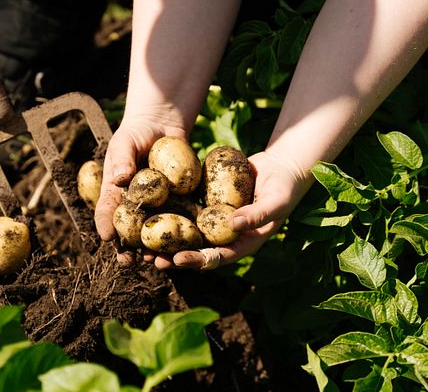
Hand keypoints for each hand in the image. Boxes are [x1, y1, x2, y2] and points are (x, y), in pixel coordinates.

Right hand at [94, 110, 188, 249]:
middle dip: (129, 249)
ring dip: (155, 249)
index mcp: (115, 194)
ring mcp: (156, 207)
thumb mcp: (125, 142)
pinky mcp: (178, 203)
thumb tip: (121, 178)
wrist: (163, 125)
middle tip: (130, 261)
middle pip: (129, 231)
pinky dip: (182, 235)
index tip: (107, 238)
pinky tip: (186, 246)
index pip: (107, 213)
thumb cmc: (137, 134)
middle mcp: (134, 205)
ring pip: (154, 233)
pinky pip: (179, 220)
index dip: (105, 226)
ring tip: (157, 260)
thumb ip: (122, 160)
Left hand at [149, 150, 312, 269]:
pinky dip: (172, 212)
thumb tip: (232, 225)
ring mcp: (216, 220)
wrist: (281, 167)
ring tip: (142, 243)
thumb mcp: (276, 201)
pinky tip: (152, 210)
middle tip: (150, 258)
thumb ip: (257, 215)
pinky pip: (189, 210)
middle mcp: (226, 236)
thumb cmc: (284, 188)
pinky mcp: (209, 204)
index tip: (177, 259)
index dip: (197, 260)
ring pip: (188, 232)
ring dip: (167, 238)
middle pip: (197, 250)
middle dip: (173, 256)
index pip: (217, 257)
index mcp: (243, 242)